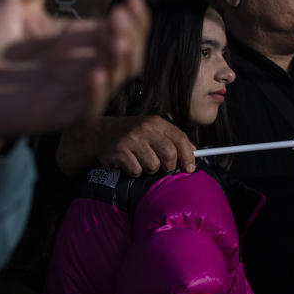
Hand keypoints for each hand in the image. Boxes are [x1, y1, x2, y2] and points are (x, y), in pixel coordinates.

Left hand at [0, 0, 147, 160]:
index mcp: (80, 40)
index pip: (123, 30)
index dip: (136, 18)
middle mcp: (83, 66)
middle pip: (128, 55)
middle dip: (132, 36)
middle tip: (120, 17)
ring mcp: (73, 92)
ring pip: (114, 81)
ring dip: (121, 62)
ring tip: (118, 42)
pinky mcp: (56, 115)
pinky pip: (86, 109)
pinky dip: (96, 95)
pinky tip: (96, 74)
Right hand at [57, 115, 195, 176]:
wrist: (99, 133)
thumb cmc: (131, 134)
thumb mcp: (151, 129)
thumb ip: (171, 138)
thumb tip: (194, 152)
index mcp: (156, 122)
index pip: (180, 138)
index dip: (188, 155)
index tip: (190, 168)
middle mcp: (144, 128)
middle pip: (169, 155)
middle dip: (168, 166)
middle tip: (162, 167)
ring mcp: (130, 140)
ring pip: (152, 166)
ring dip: (149, 169)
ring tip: (140, 161)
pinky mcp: (119, 152)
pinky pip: (136, 171)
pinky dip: (134, 171)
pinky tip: (128, 162)